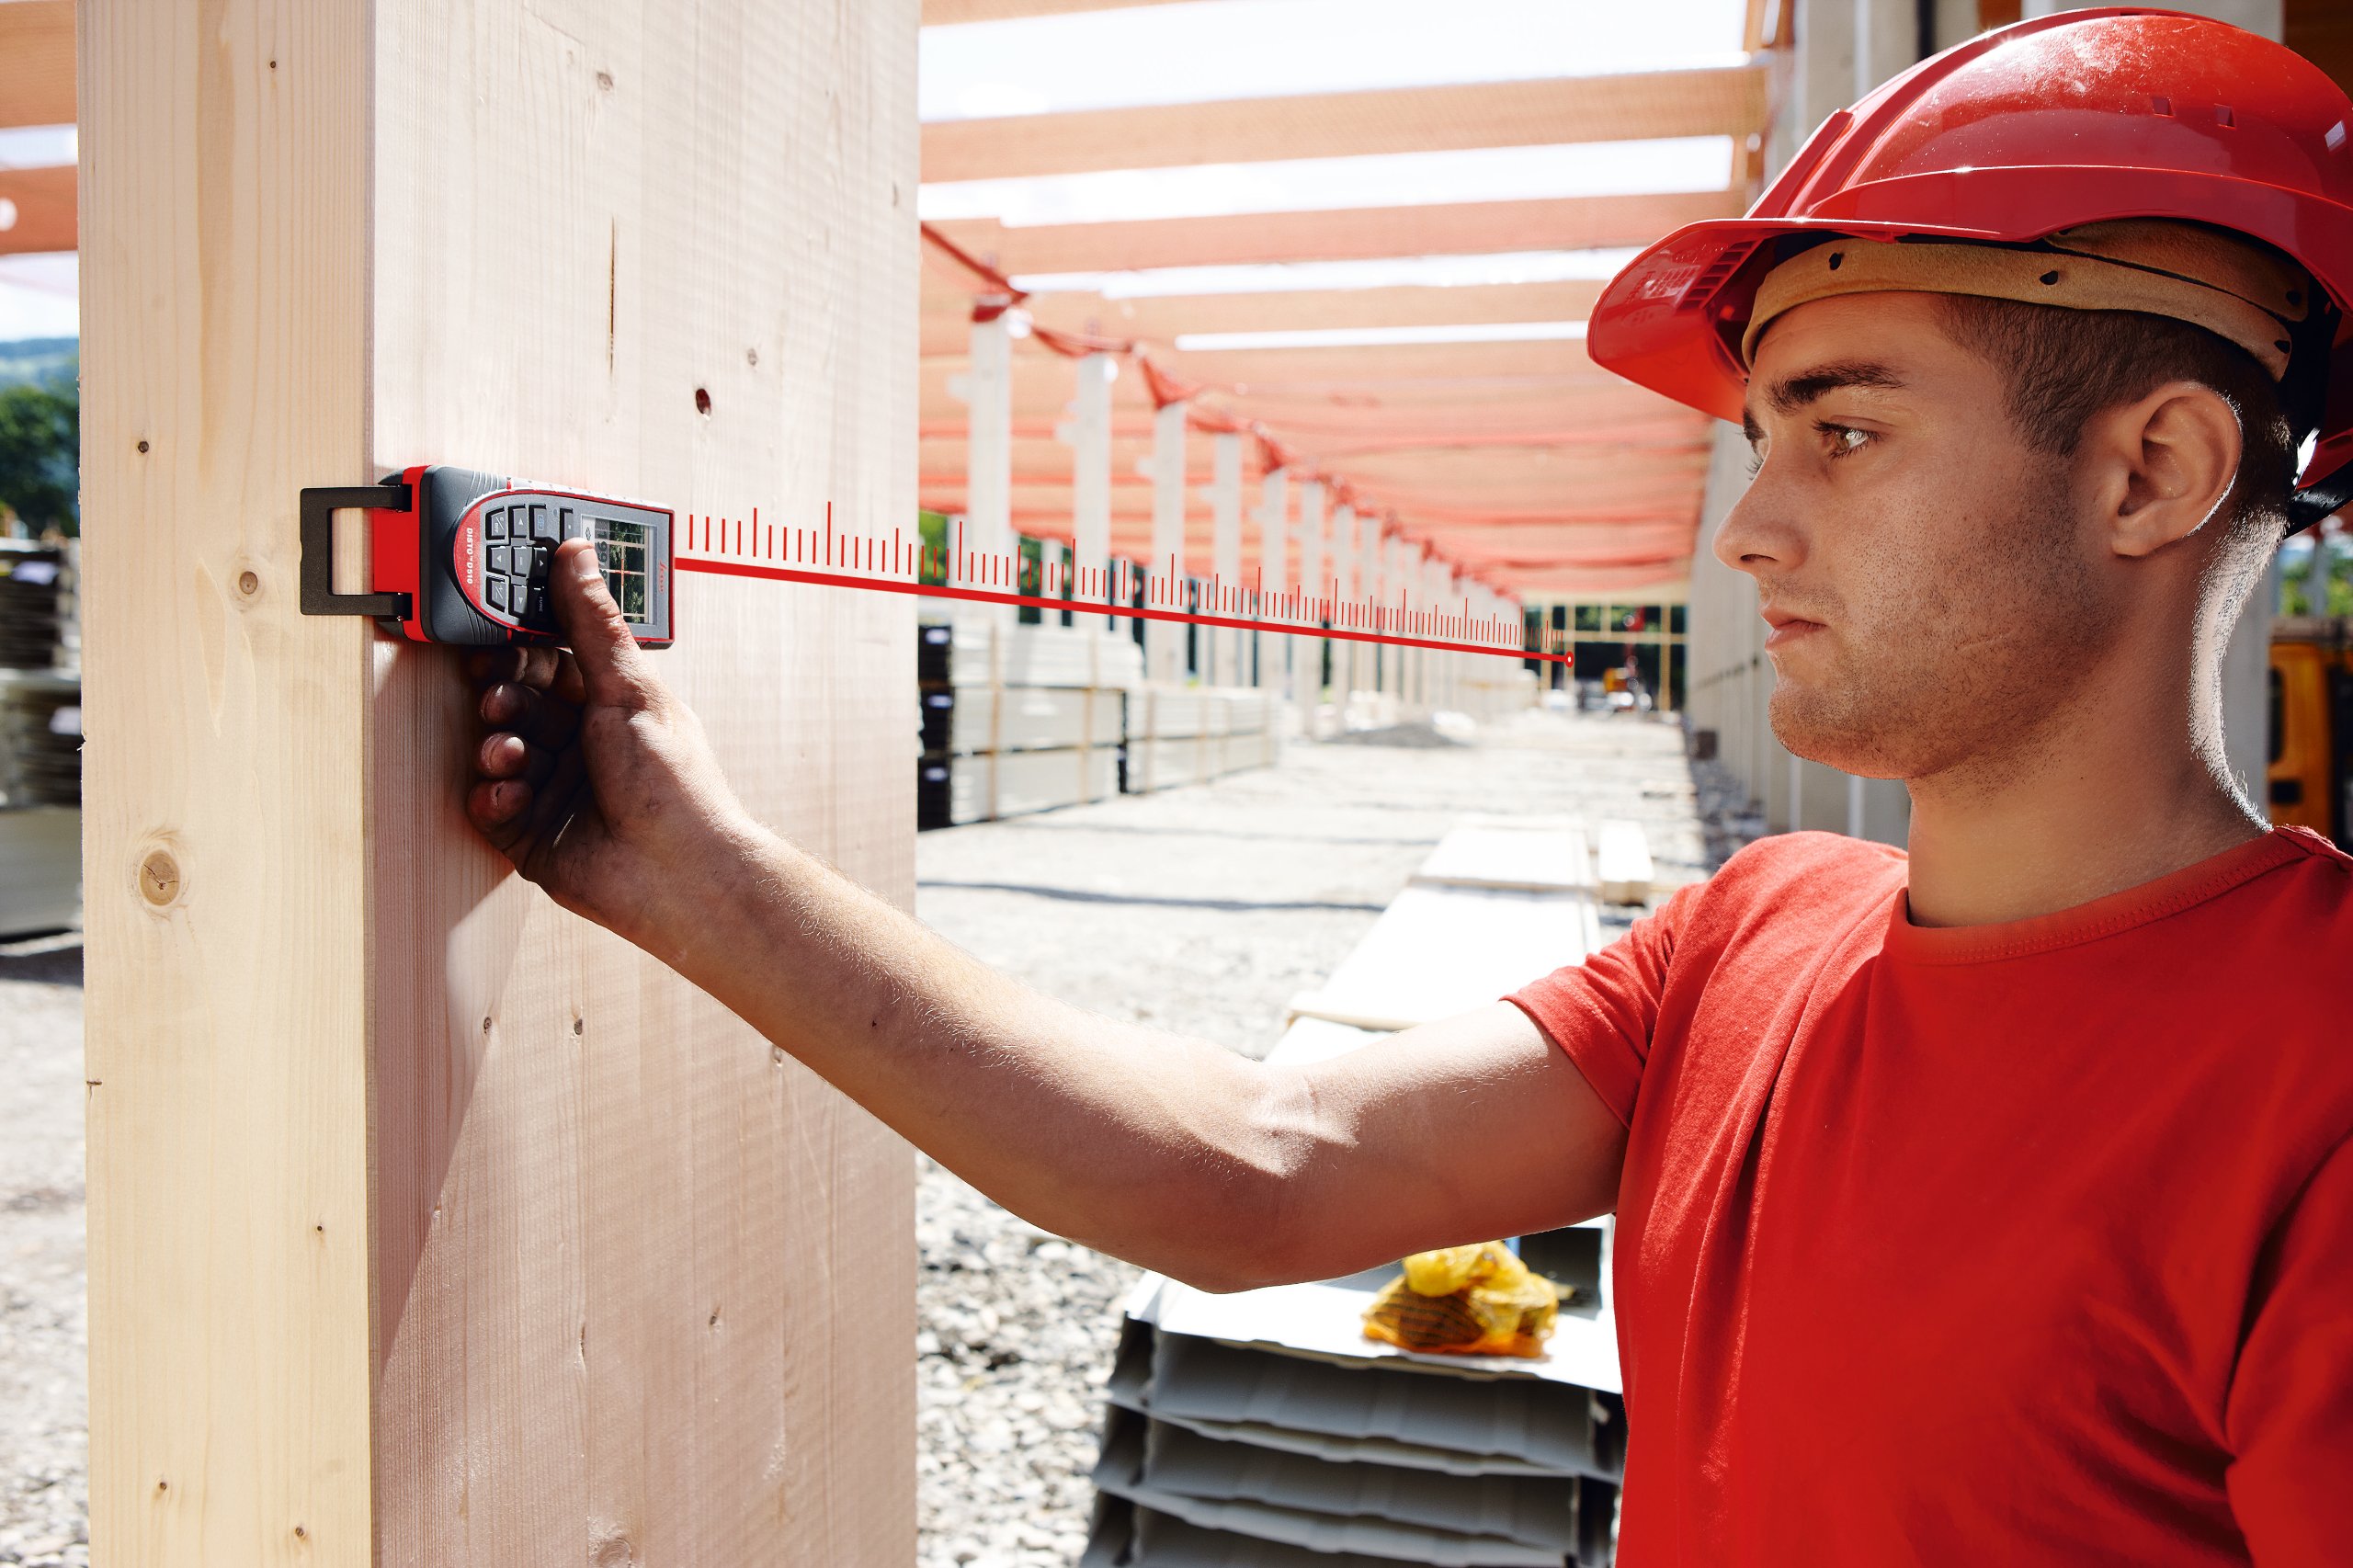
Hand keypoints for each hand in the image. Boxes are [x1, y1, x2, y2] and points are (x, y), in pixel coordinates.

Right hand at [464, 539, 755, 945]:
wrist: (679, 873)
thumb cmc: (674, 784)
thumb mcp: (630, 689)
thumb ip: (592, 622)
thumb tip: (578, 554)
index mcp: (608, 707)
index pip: (550, 664)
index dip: (519, 650)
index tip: (494, 638)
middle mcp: (581, 747)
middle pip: (517, 705)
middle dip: (501, 698)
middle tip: (497, 696)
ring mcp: (554, 792)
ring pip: (498, 752)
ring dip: (496, 746)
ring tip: (510, 752)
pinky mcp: (532, 837)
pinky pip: (488, 806)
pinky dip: (492, 795)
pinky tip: (510, 793)